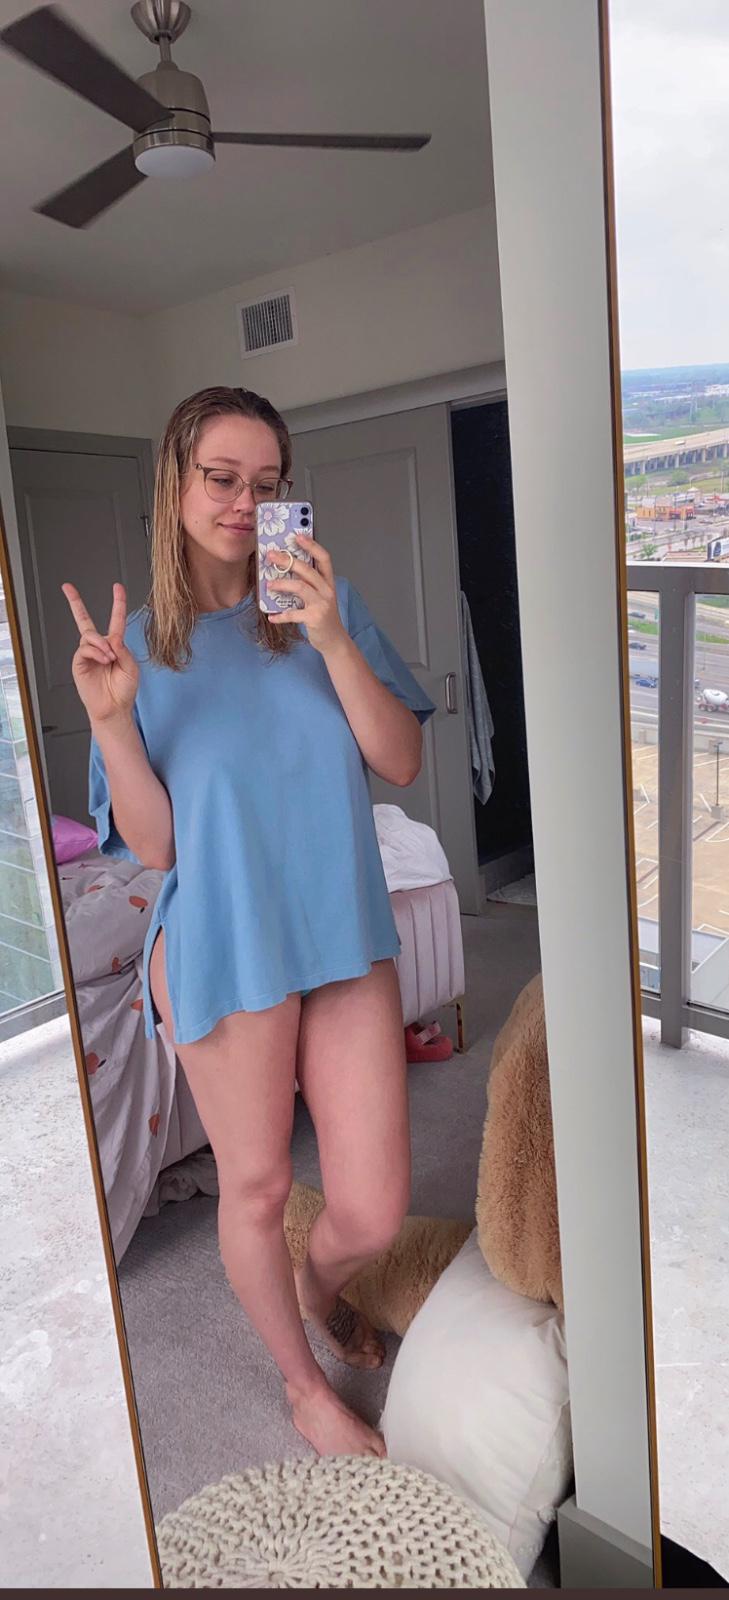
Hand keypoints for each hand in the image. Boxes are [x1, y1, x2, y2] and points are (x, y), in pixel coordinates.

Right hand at [62, 582, 138, 723]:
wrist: (114, 708)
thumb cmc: (124, 689)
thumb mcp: (131, 667)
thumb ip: (122, 649)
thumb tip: (110, 638)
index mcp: (114, 645)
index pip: (115, 620)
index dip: (117, 603)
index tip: (117, 587)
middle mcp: (99, 646)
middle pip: (84, 620)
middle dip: (75, 602)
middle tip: (67, 587)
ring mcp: (87, 654)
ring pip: (89, 636)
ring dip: (102, 644)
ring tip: (109, 658)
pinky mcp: (79, 663)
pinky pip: (84, 649)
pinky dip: (96, 652)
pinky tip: (103, 660)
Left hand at [267, 535, 346, 655]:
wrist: (334, 640)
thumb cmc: (323, 615)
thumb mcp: (320, 596)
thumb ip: (308, 583)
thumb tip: (284, 570)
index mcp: (328, 582)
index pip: (324, 558)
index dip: (312, 546)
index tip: (298, 536)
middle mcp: (327, 590)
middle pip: (308, 570)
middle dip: (287, 561)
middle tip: (271, 556)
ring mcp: (322, 604)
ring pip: (300, 587)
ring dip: (282, 584)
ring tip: (269, 584)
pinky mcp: (314, 618)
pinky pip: (293, 614)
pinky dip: (281, 616)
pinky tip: (272, 616)